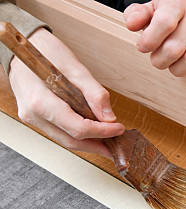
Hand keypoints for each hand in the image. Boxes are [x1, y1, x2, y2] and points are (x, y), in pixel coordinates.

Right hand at [8, 28, 123, 157]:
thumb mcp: (75, 68)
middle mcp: (33, 114)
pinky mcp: (36, 117)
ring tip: (109, 140)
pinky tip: (93, 132)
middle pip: (70, 140)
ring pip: (65, 140)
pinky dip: (78, 135)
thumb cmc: (46, 51)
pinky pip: (60, 132)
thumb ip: (94, 93)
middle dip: (97, 145)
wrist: (25, 45)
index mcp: (40, 101)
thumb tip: (109, 117)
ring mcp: (32, 117)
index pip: (77, 128)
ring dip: (89, 143)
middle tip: (117, 144)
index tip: (119, 128)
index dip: (102, 132)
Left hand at [124, 0, 185, 76]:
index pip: (164, 23)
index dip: (149, 41)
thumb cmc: (174, 16)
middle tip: (157, 59)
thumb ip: (137, 15)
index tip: (143, 47)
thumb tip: (131, 24)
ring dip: (177, 69)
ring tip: (173, 64)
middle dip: (160, 60)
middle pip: (175, 48)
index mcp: (179, 3)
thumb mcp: (153, 10)